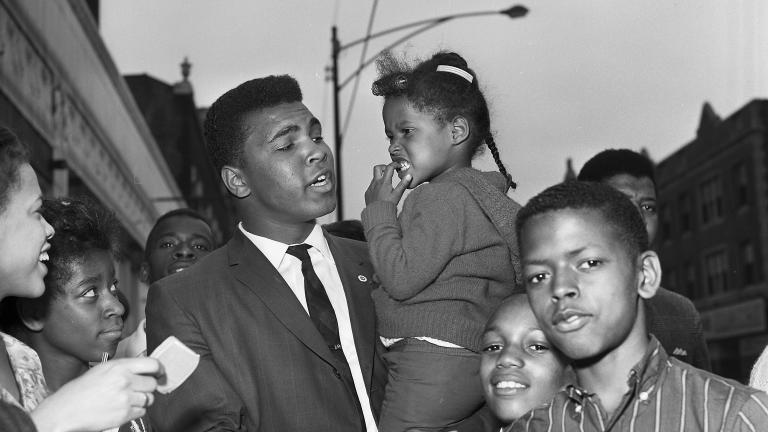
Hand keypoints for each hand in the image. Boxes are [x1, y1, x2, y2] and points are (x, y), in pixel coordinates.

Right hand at [31, 357, 163, 431]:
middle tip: (136, 390)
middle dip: (147, 387)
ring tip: (126, 400)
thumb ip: (124, 368)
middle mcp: (124, 380)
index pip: (152, 364)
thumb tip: (144, 370)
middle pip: (152, 383)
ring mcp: (125, 398)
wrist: (64, 412)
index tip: (161, 373)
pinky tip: (122, 409)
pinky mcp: (124, 414)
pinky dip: (135, 412)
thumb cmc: (79, 391)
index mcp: (119, 366)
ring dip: (142, 400)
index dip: (159, 369)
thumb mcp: (101, 370)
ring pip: (149, 399)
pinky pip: (142, 412)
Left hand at [365, 162, 411, 205]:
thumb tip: (409, 175)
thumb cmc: (388, 205)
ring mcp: (370, 187)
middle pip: (377, 168)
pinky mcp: (368, 193)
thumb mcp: (398, 194)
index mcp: (384, 182)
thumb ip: (403, 184)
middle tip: (390, 171)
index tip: (398, 166)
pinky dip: (377, 185)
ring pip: (374, 177)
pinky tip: (381, 192)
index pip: (389, 167)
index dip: (394, 164)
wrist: (377, 214)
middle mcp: (376, 182)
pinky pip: (371, 186)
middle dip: (384, 167)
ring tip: (387, 184)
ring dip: (381, 177)